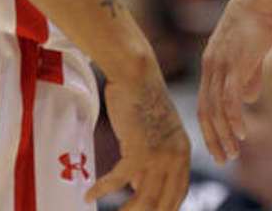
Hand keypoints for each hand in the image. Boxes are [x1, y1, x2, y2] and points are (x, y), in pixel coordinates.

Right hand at [85, 65, 190, 210]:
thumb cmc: (140, 99)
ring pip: (144, 199)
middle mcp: (177, 157)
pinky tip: (89, 194)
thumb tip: (137, 186)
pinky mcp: (139, 149)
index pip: (178, 195)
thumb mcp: (152, 134)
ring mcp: (160, 155)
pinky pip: (118, 180)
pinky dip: (102, 189)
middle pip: (163, 204)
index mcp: (183, 153)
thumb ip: (150, 161)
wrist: (136, 73)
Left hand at [197, 0, 271, 163]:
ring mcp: (221, 65)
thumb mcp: (250, 53)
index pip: (203, 102)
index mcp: (211, 63)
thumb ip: (248, 77)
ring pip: (216, 109)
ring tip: (234, 153)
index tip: (218, 145)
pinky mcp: (235, 63)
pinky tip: (242, 133)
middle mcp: (210, 66)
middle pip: (205, 111)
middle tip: (223, 160)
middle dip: (213, 138)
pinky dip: (234, 118)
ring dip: (224, 134)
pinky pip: (230, 98)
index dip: (209, 127)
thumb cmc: (257, 20)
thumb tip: (248, 101)